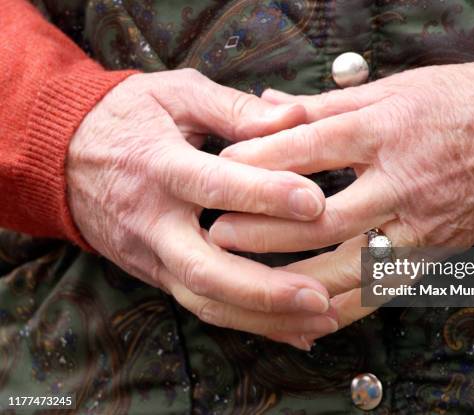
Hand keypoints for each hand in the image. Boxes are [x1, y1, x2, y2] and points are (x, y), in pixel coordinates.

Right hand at [67, 69, 338, 349]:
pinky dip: (249, 322)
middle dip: (265, 289)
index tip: (316, 203)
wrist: (61, 154)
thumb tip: (296, 117)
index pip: (214, 186)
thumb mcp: (177, 95)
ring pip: (205, 301)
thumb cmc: (127, 117)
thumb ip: (235, 109)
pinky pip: (202, 305)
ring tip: (320, 319)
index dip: (264, 195)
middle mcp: (153, 222)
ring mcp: (151, 255)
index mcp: (160, 167)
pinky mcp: (155, 273)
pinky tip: (293, 329)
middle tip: (321, 295)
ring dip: (264, 318)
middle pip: (205, 270)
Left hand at [211, 61, 473, 337]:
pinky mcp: (431, 253)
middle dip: (262, 229)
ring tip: (249, 282)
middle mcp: (399, 181)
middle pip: (320, 215)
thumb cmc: (459, 105)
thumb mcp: (393, 89)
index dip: (257, 162)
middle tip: (218, 235)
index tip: (219, 173)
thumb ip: (325, 105)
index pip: (307, 150)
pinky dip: (343, 308)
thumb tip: (268, 106)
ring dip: (293, 279)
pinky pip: (381, 290)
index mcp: (384, 131)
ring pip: (347, 264)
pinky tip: (307, 315)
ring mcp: (417, 224)